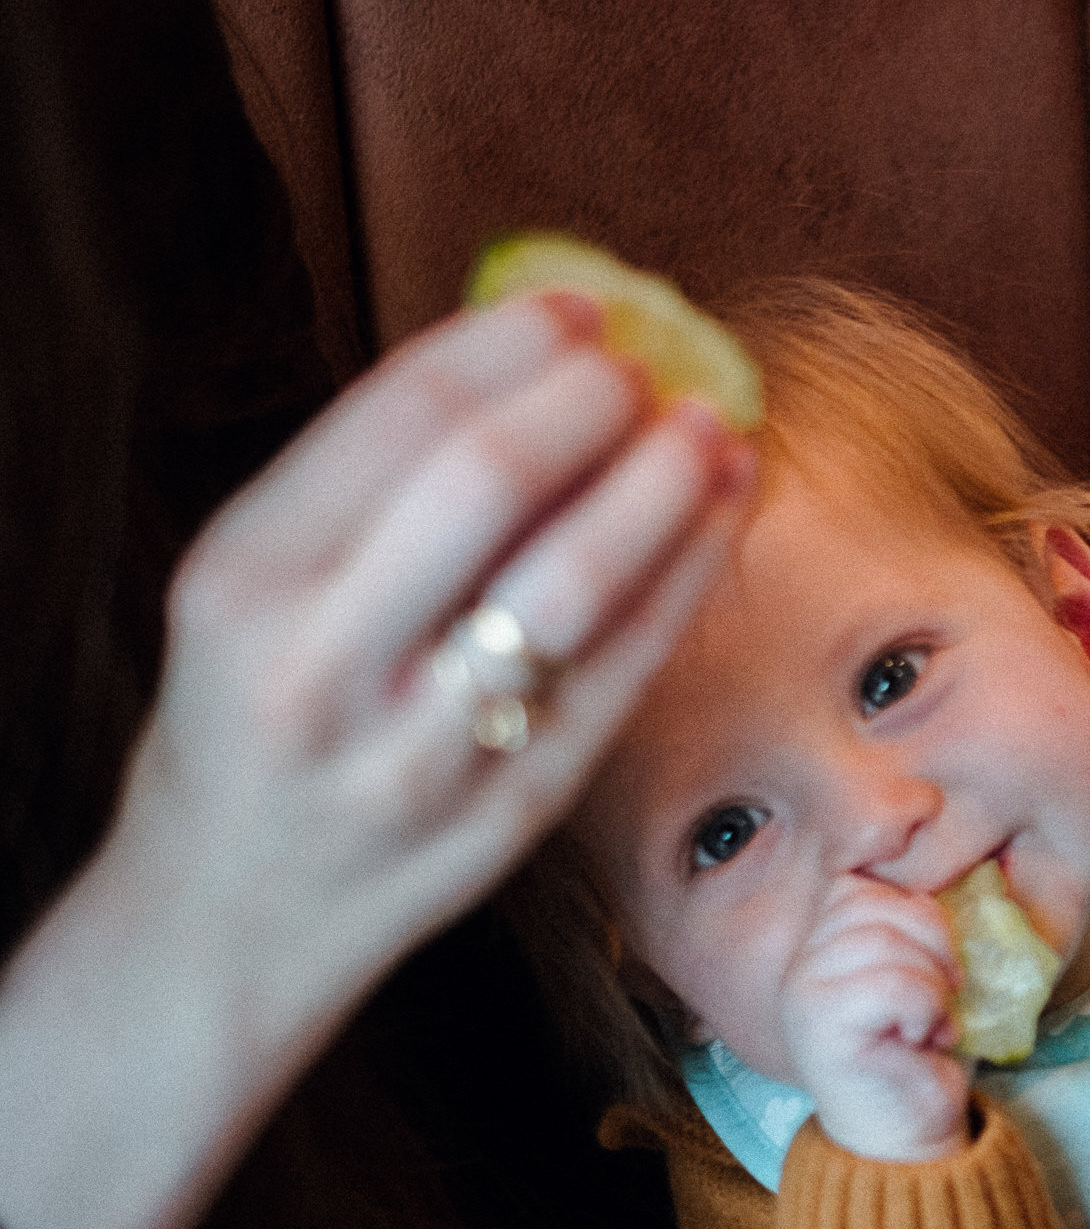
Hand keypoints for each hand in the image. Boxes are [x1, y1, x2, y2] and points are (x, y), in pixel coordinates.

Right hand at [0, 294, 752, 1228]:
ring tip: (712, 424)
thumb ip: (372, 485)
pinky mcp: (515, 807)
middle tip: (647, 364)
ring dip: (662, 484)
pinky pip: (624, 668)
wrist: (226, 921)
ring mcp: (424, 748)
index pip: (400, 419)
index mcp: (247, 579)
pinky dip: (688, 571)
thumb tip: (534, 351)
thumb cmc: (252, 718)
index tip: (581, 307)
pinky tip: (725, 507)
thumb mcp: (256, 589)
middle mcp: (325, 663)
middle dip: (591, 403)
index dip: (512, 345)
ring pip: (575, 582)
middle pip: (491, 484)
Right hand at [778, 879, 972, 1163]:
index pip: (860, 883)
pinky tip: (923, 1037)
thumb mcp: (925, 975)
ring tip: (935, 1019)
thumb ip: (922, 929)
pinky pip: (891, 982)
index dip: (914, 907)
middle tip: (948, 988)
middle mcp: (802, 964)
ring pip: (884, 939)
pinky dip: (925, 1006)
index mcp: (822, 946)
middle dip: (931, 936)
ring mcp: (804, 993)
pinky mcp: (821, 1026)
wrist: (908, 1139)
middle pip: (873, 901)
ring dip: (931, 978)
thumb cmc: (922, 1055)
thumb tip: (965, 880)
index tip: (941, 958)